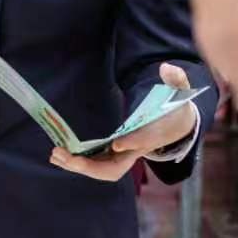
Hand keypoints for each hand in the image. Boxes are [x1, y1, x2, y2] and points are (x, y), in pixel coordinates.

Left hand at [49, 63, 196, 182]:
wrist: (177, 127)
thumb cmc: (176, 109)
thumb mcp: (181, 92)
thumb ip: (176, 79)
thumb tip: (166, 67)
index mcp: (154, 135)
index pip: (143, 141)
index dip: (131, 142)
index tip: (117, 143)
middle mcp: (137, 152)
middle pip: (115, 168)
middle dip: (91, 166)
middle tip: (68, 157)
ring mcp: (126, 157)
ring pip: (102, 170)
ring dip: (79, 166)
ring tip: (56, 156)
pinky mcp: (116, 156)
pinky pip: (97, 164)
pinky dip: (80, 163)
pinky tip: (60, 156)